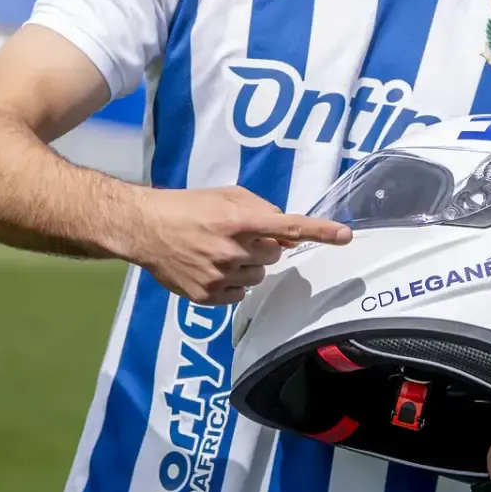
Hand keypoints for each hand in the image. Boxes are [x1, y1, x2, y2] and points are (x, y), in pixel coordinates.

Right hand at [119, 185, 350, 304]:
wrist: (145, 228)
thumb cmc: (188, 207)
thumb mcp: (225, 196)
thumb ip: (259, 208)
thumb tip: (283, 229)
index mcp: (238, 220)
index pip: (288, 227)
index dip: (319, 230)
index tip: (345, 235)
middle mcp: (231, 250)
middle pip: (274, 256)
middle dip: (264, 247)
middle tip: (237, 237)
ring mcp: (219, 276)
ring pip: (258, 277)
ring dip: (248, 266)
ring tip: (218, 251)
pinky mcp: (207, 296)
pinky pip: (239, 295)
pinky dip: (232, 284)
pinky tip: (210, 268)